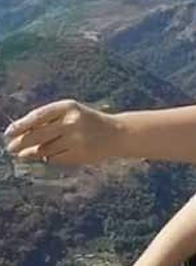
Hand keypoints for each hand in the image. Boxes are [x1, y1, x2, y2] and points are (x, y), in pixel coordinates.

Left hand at [3, 100, 120, 165]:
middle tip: (10, 149)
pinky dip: (48, 158)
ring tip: (24, 154)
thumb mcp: (69, 113)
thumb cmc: (86, 121)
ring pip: (44, 149)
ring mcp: (76, 139)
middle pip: (37, 135)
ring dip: (32, 153)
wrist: (115, 133)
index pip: (37, 116)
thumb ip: (46, 120)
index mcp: (67, 107)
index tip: (8, 133)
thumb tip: (18, 136)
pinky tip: (47, 155)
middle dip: (20, 143)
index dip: (20, 126)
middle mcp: (71, 122)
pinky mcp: (79, 154)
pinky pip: (55, 158)